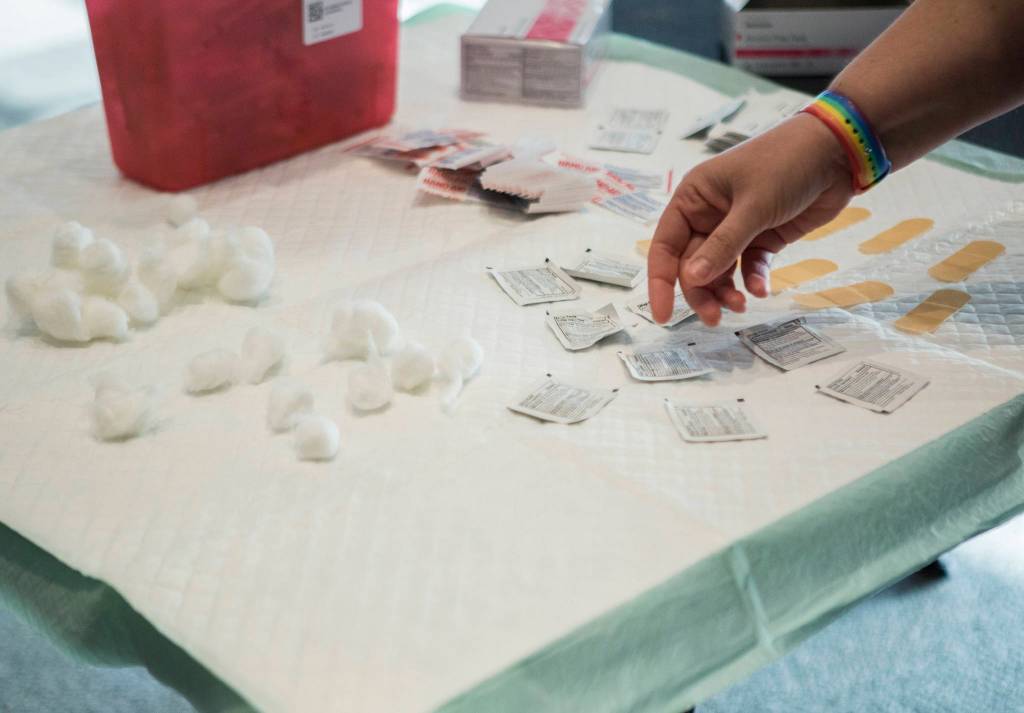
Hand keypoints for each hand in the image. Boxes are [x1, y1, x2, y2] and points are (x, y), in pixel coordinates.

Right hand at [647, 113, 854, 325]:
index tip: (663, 315)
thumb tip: (690, 280)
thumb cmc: (785, 164)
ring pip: (720, 271)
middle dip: (701, 292)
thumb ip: (722, 246)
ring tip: (741, 306)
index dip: (661, 281)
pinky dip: (753, 280)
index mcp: (693, 198)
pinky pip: (750, 266)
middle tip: (714, 318)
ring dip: (726, 291)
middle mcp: (708, 214)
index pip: (665, 246)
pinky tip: (761, 290)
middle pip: (692, 264)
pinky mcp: (763, 237)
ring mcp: (736, 228)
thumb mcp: (751, 206)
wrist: (837, 151)